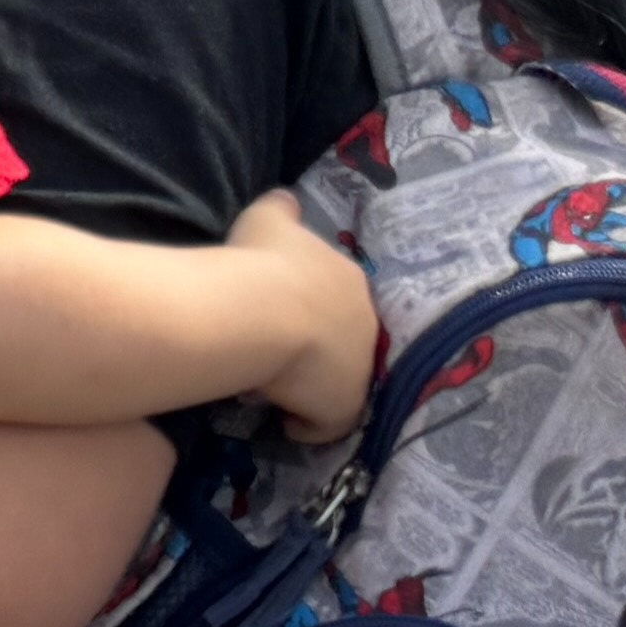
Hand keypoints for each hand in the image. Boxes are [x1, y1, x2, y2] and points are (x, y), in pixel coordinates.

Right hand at [232, 192, 381, 442]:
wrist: (261, 312)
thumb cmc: (261, 262)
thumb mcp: (267, 218)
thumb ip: (282, 209)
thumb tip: (287, 201)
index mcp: (349, 279)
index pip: (335, 298)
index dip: (307, 307)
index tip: (278, 314)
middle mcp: (364, 324)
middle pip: (342, 341)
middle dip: (315, 349)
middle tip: (273, 352)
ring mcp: (358, 368)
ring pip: (335, 382)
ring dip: (310, 387)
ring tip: (272, 388)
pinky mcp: (342, 406)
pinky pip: (325, 423)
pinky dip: (307, 425)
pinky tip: (282, 420)